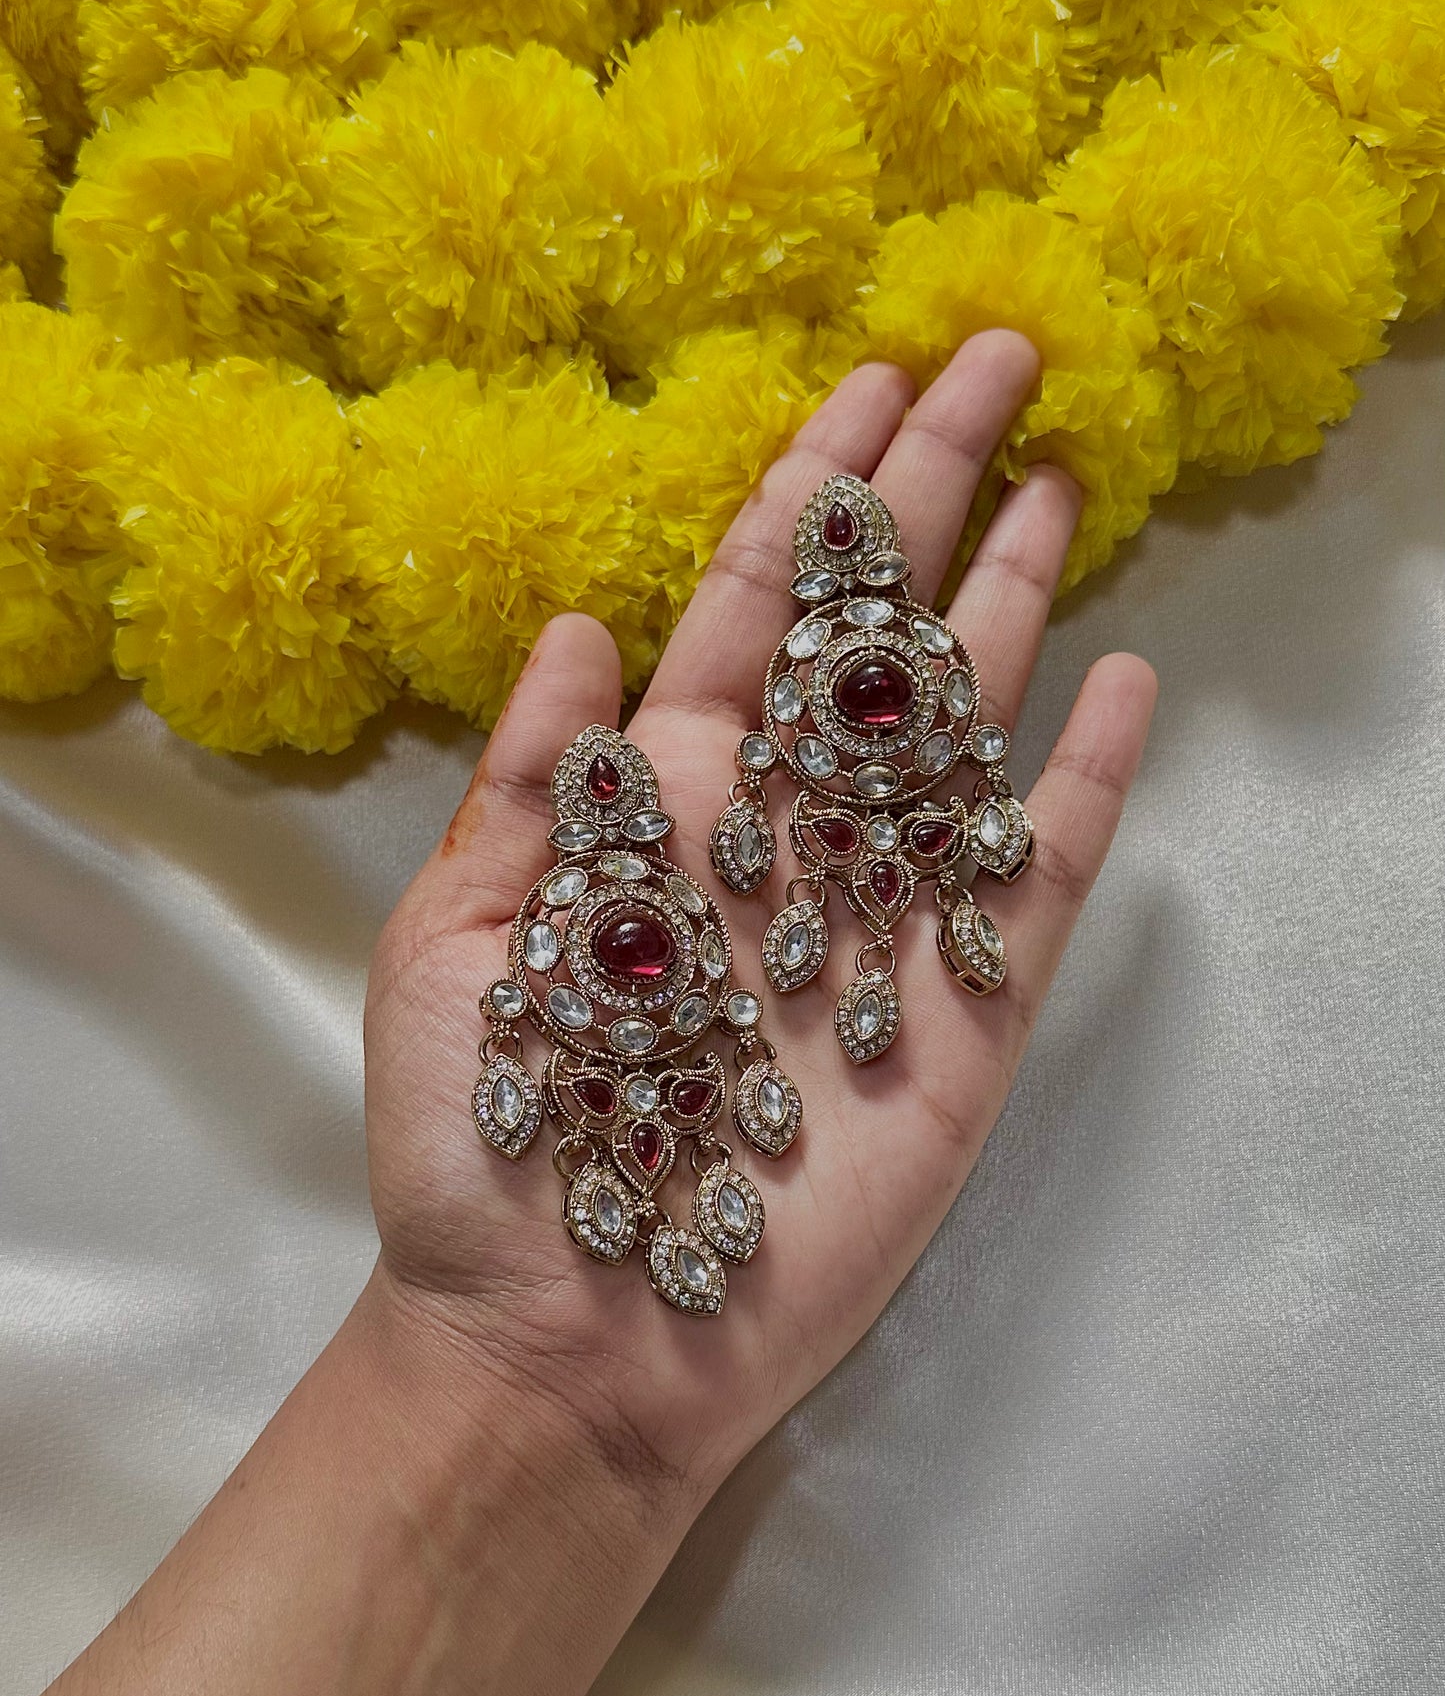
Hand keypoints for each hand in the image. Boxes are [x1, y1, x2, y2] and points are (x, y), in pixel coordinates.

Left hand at [363, 334, 1156, 1509]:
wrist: (568, 1335)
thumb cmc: (485, 1149)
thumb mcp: (449, 946)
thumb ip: (524, 787)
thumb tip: (578, 627)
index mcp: (658, 804)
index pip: (750, 610)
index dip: (808, 490)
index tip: (867, 376)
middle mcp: (782, 837)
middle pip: (871, 633)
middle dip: (934, 493)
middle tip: (1003, 360)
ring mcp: (879, 917)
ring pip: (962, 727)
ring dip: (1015, 605)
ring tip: (1069, 481)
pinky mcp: (960, 1016)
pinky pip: (1036, 876)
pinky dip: (1086, 785)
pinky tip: (1125, 687)